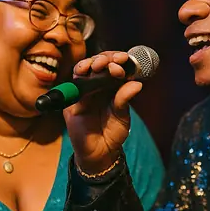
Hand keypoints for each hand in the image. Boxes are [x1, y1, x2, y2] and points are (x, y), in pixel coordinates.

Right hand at [63, 50, 143, 174]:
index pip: (114, 66)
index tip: (126, 60)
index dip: (119, 60)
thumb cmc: (113, 133)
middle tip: (116, 61)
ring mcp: (84, 91)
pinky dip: (79, 73)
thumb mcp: (122, 116)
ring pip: (85, 69)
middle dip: (107, 59)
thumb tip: (137, 83)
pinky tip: (86, 69)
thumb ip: (124, 99)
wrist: (100, 152)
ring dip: (93, 62)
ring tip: (102, 64)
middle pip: (100, 64)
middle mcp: (98, 86)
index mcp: (112, 86)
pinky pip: (73, 83)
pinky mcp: (72, 100)